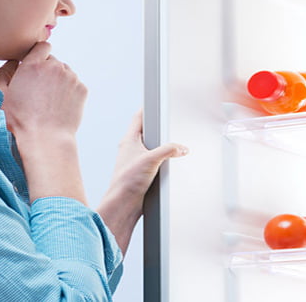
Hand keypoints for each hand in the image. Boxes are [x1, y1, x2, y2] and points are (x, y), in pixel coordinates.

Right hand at [0, 42, 87, 203]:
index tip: (33, 68)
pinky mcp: (82, 89)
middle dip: (46, 71)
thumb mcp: (1, 96)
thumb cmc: (20, 121)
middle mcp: (54, 66)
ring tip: (48, 101)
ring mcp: (71, 77)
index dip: (37, 56)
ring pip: (64, 72)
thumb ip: (3, 73)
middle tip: (38, 91)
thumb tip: (10, 62)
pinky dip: (68, 91)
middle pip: (52, 61)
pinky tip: (58, 106)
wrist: (45, 139)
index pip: (41, 46)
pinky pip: (74, 84)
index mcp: (33, 64)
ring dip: (58, 81)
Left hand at [97, 110, 187, 253]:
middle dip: (158, 129)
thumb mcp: (152, 159)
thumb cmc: (127, 181)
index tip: (155, 101)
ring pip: (151, 148)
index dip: (147, 108)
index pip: (138, 118)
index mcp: (129, 140)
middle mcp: (131, 149)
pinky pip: (154, 162)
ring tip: (172, 147)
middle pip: (147, 132)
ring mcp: (136, 161)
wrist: (124, 204)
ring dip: (162, 148)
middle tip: (169, 124)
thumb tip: (181, 147)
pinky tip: (169, 166)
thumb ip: (169, 150)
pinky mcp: (141, 173)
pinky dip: (162, 161)